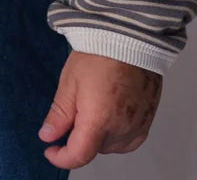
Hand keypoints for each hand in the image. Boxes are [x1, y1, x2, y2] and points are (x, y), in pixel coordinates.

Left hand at [38, 51, 161, 168]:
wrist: (130, 38)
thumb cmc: (100, 54)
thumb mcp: (70, 82)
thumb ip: (59, 115)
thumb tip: (47, 136)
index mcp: (99, 120)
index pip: (79, 155)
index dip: (61, 157)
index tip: (51, 150)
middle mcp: (121, 129)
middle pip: (94, 148)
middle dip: (80, 135)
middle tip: (78, 105)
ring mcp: (137, 126)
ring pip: (111, 145)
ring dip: (100, 134)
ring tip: (97, 102)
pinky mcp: (148, 121)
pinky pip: (129, 139)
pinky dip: (117, 132)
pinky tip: (112, 110)